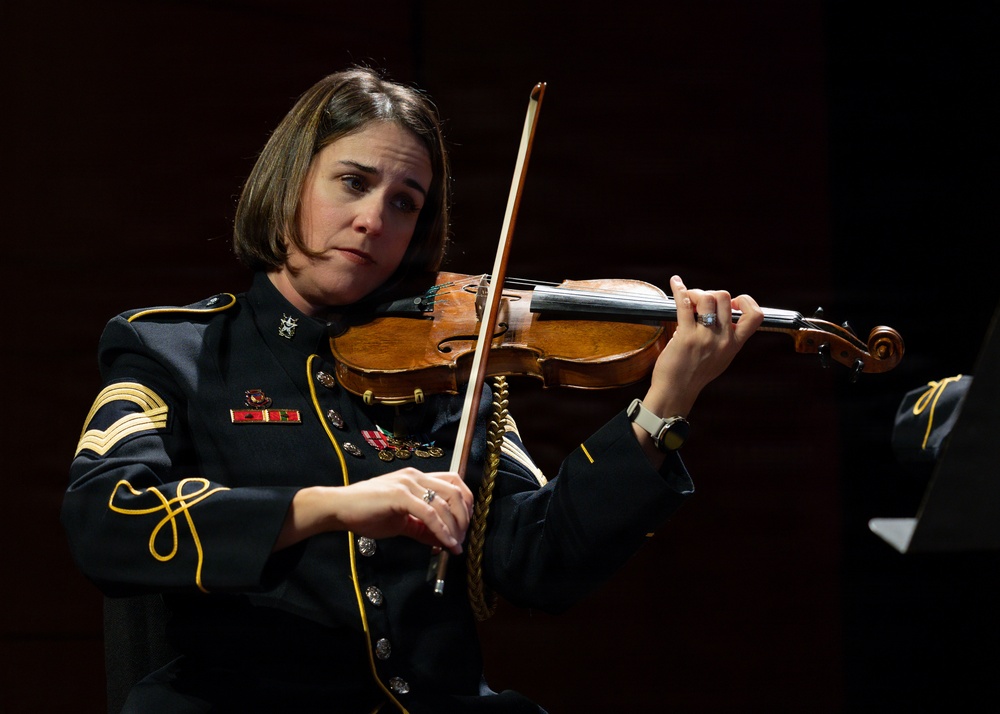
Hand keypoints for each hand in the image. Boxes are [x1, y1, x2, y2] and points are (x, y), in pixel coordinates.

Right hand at [275, 469, 473, 554]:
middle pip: (456, 491)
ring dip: (455, 527)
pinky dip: (442, 531)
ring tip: (455, 545)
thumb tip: (443, 541)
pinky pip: (429, 514)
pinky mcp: (400, 495)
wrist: (339, 508)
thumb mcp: (402, 521)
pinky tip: (445, 544)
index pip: (455, 481)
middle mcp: (416, 476)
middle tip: (463, 538)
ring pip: (446, 503)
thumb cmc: (366, 512)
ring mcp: (408, 484)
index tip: (465, 526)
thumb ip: (423, 528)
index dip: (466, 503)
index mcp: (417, 478)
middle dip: (465, 517)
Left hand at [643, 274, 762, 418]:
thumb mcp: (721, 358)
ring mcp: (705, 338)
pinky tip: (675, 283)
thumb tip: (722, 314)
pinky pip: (685, 304)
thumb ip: (725, 338)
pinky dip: (679, 290)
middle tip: (700, 302)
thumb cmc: (695, 374)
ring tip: (688, 301)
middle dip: (711, 293)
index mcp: (734, 344)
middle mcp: (723, 340)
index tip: (732, 302)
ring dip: (695, 293)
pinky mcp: (686, 336)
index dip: (745, 302)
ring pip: (707, 297)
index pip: (755, 316)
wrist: (676, 391)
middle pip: (725, 297)